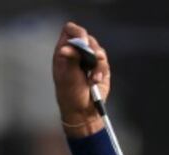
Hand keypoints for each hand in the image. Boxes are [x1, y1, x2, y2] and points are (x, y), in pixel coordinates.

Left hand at [52, 21, 109, 136]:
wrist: (82, 110)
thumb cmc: (69, 94)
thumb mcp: (67, 77)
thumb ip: (70, 60)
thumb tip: (67, 48)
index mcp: (65, 50)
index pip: (70, 30)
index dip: (76, 32)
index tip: (82, 41)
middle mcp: (77, 52)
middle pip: (87, 37)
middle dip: (90, 48)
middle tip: (91, 57)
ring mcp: (90, 59)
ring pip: (98, 49)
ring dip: (97, 62)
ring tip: (92, 79)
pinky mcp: (100, 67)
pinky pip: (103, 61)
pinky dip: (101, 70)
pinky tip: (95, 81)